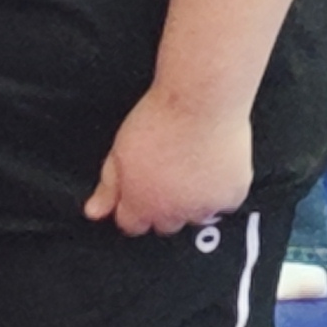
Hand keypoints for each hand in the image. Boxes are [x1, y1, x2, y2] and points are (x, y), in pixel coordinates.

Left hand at [84, 85, 255, 235]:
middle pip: (165, 225)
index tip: (142, 188)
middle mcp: (173, 214)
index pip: (132, 225)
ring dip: (193, 200)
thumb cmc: (159, 120)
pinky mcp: (232, 196)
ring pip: (196, 215)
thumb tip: (94, 213)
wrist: (201, 101)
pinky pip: (224, 203)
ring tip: (193, 165)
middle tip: (169, 174)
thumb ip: (108, 188)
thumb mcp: (120, 152)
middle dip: (164, 206)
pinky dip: (221, 189)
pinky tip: (214, 164)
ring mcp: (204, 208)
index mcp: (141, 205)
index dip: (134, 206)